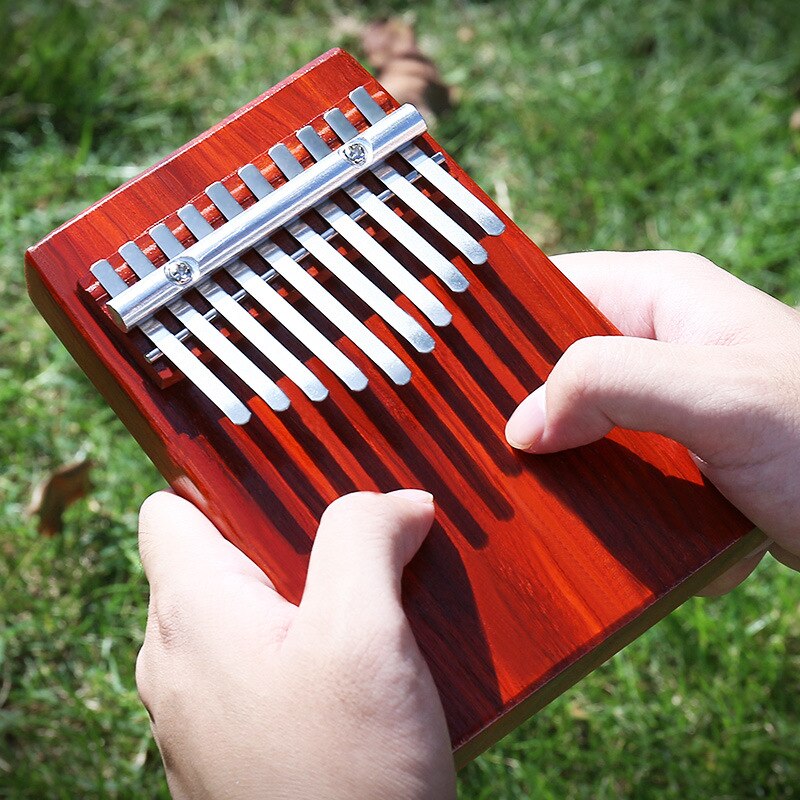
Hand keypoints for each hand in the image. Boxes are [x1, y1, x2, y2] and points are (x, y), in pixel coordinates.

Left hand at [136, 490, 455, 799]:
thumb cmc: (347, 775)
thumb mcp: (364, 629)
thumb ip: (364, 536)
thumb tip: (398, 502)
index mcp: (190, 615)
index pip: (169, 510)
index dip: (225, 484)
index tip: (292, 478)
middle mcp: (179, 661)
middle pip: (222, 559)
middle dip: (294, 539)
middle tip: (363, 535)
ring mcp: (205, 712)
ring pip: (251, 615)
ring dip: (314, 594)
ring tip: (378, 594)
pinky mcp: (239, 747)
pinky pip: (266, 668)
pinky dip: (313, 647)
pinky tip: (372, 663)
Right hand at [505, 251, 799, 592]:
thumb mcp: (718, 397)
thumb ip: (610, 384)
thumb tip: (522, 426)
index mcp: (660, 301)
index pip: (547, 291)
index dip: (493, 324)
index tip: (439, 368)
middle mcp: (658, 348)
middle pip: (555, 368)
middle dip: (523, 414)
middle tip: (478, 454)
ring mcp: (668, 409)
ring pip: (579, 429)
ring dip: (565, 474)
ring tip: (539, 512)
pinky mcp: (678, 463)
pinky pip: (614, 477)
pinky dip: (609, 511)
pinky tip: (618, 542)